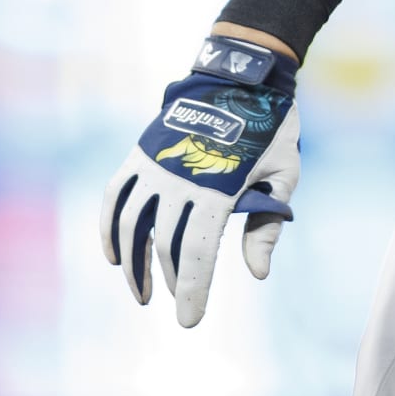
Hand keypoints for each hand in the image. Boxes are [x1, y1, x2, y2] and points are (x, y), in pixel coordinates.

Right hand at [100, 37, 301, 326]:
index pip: (198, 253)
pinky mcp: (141, 153)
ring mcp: (156, 164)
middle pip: (165, 244)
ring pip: (132, 226)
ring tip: (142, 291)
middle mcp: (180, 178)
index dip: (192, 290)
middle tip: (178, 305)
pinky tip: (114, 254)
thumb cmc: (270, 128)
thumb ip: (267, 225)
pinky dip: (109, 227)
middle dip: (170, 283)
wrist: (240, 75)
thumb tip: (256, 274)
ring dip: (133, 264)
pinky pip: (115, 196)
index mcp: (219, 187)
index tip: (188, 320)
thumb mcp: (284, 174)